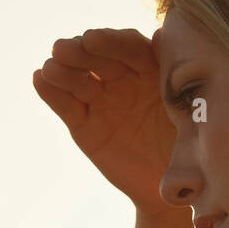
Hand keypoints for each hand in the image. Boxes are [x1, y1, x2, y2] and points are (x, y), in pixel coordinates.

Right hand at [32, 28, 177, 216]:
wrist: (170, 190)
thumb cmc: (187, 149)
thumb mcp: (189, 115)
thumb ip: (176, 79)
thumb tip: (160, 37)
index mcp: (151, 69)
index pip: (130, 48)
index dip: (112, 42)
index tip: (93, 38)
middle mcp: (123, 79)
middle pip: (100, 58)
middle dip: (81, 52)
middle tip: (63, 49)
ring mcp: (101, 100)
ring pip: (79, 79)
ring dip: (63, 70)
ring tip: (50, 67)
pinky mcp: (83, 124)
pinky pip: (67, 106)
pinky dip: (52, 93)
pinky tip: (40, 79)